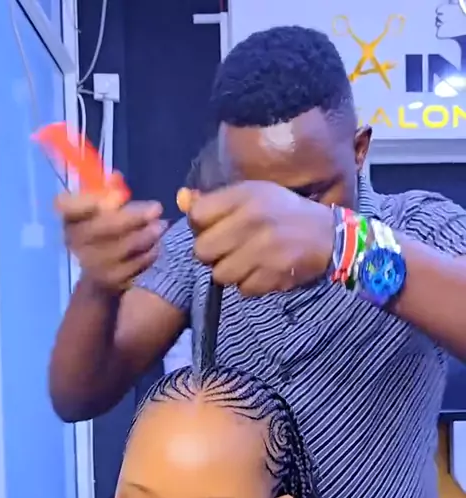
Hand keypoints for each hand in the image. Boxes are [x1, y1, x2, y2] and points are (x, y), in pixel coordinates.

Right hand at [55, 181, 166, 291]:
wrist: (101, 274)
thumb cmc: (104, 231)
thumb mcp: (104, 208)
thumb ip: (109, 191)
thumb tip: (116, 177)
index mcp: (69, 218)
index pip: (65, 205)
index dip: (90, 200)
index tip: (121, 195)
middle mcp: (73, 241)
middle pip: (101, 227)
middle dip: (133, 217)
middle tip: (157, 208)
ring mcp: (91, 264)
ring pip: (121, 248)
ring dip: (144, 236)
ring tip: (160, 226)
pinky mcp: (110, 281)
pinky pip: (132, 266)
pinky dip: (147, 255)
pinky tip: (156, 246)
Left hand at [189, 181, 334, 295]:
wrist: (328, 235)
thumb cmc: (284, 212)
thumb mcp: (253, 195)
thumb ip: (217, 201)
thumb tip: (182, 200)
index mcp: (245, 196)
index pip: (197, 216)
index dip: (200, 226)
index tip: (213, 228)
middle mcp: (252, 221)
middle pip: (202, 251)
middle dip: (212, 255)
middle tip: (228, 251)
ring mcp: (263, 251)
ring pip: (220, 275)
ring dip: (230, 272)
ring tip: (247, 262)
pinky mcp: (273, 275)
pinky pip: (243, 290)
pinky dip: (249, 284)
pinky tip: (262, 272)